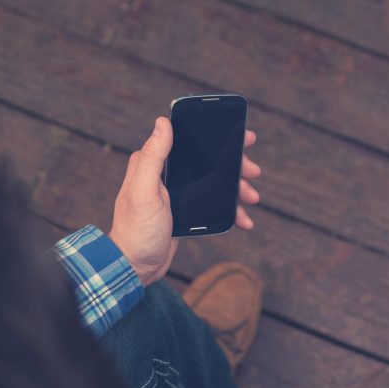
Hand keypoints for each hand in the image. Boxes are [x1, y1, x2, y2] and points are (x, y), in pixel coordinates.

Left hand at [108, 117, 262, 286]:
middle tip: (253, 172)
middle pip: (207, 162)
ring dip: (235, 189)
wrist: (135, 265)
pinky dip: (229, 210)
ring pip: (213, 183)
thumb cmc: (136, 230)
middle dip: (234, 166)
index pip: (189, 140)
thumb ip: (153, 156)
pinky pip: (211, 204)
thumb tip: (163, 122)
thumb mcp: (144, 191)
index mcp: (153, 163)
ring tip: (251, 197)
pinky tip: (242, 218)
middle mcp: (164, 175)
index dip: (217, 137)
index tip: (242, 138)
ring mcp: (176, 193)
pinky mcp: (184, 211)